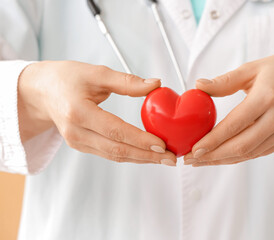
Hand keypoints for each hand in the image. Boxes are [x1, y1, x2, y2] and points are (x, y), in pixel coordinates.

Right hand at [18, 61, 175, 165]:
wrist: (41, 91)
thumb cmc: (66, 78)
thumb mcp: (96, 73)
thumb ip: (126, 81)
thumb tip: (156, 84)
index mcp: (77, 112)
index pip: (114, 131)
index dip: (139, 139)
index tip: (162, 144)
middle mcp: (75, 132)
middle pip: (116, 150)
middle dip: (147, 156)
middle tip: (171, 159)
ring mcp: (77, 142)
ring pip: (114, 156)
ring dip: (141, 159)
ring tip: (164, 159)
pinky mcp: (81, 145)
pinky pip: (109, 154)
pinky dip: (130, 155)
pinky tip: (147, 154)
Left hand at [184, 54, 273, 165]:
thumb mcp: (255, 67)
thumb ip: (226, 80)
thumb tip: (199, 85)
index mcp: (268, 96)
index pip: (236, 124)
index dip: (213, 139)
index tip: (194, 149)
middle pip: (242, 145)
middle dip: (213, 156)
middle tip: (190, 159)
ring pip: (249, 154)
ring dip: (222, 160)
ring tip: (200, 161)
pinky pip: (258, 153)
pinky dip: (237, 158)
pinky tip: (220, 157)